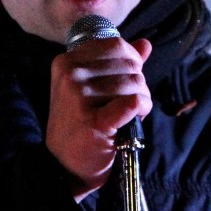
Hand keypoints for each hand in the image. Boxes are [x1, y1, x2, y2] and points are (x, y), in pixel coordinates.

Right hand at [46, 37, 152, 202]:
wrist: (64, 167)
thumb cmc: (80, 125)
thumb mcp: (91, 88)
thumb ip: (118, 63)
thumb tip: (145, 44)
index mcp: (67, 61)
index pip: (116, 45)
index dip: (132, 61)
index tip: (128, 81)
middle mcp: (70, 75)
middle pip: (128, 64)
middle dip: (139, 83)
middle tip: (131, 103)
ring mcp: (79, 97)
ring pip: (134, 83)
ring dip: (143, 99)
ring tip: (133, 114)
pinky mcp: (93, 121)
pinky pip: (133, 102)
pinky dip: (141, 108)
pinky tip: (136, 117)